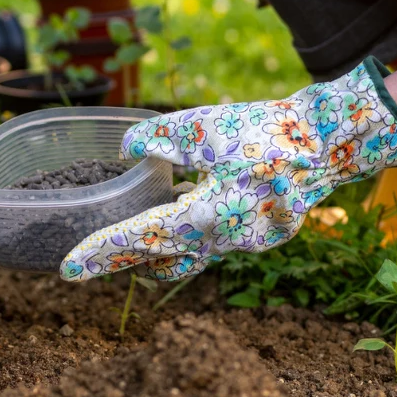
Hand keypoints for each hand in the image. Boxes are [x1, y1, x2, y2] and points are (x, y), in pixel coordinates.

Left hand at [60, 58, 396, 281]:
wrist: (329, 141)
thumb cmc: (266, 132)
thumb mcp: (204, 126)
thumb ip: (159, 139)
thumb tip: (126, 150)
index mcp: (208, 216)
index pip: (141, 241)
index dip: (102, 255)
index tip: (68, 271)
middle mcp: (226, 241)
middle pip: (163, 262)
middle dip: (127, 262)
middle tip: (93, 259)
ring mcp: (246, 243)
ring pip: (190, 258)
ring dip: (160, 251)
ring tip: (132, 237)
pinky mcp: (259, 235)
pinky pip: (213, 244)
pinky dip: (190, 234)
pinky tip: (182, 209)